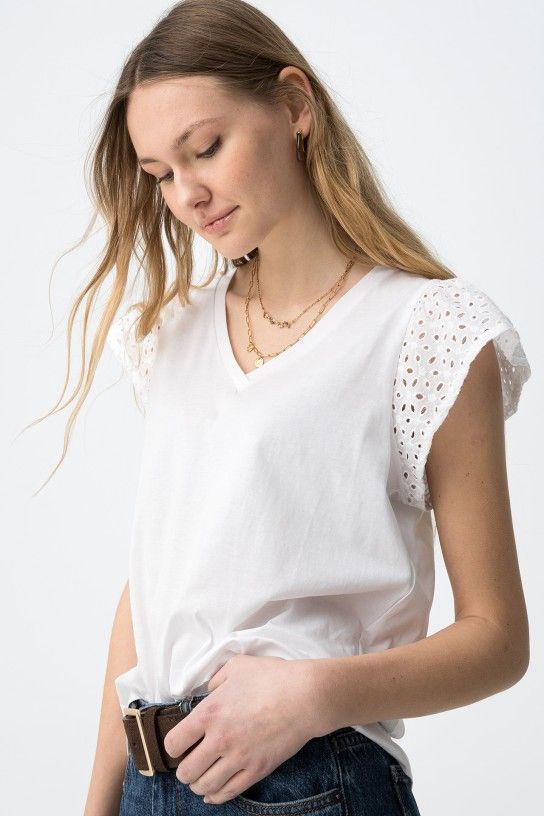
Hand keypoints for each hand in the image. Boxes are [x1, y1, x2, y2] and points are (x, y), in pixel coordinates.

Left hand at [163, 654, 319, 803]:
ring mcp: (239, 758)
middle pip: (186, 771)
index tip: (179, 745)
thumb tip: (208, 691)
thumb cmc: (272, 677)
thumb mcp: (237, 666)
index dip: (173, 746)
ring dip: (198, 785)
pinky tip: (213, 793)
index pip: (174, 742)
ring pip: (205, 786)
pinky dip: (216, 796)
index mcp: (210, 713)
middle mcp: (219, 739)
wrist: (304, 696)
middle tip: (189, 764)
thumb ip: (216, 680)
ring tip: (199, 779)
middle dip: (184, 770)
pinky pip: (229, 792)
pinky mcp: (257, 770)